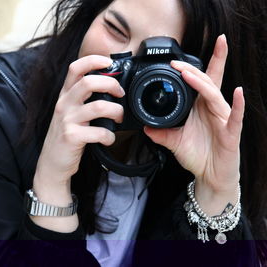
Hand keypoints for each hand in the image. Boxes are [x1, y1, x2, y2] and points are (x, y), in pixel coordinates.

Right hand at [31, 55, 123, 231]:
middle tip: (120, 94)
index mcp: (65, 95)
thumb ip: (84, 99)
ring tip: (119, 118)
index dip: (93, 60)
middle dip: (112, 84)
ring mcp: (68, 120)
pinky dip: (110, 136)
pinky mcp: (72, 137)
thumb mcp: (70, 112)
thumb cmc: (65, 136)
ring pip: (99, 106)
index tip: (109, 62)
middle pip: (90, 82)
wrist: (52, 163)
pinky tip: (109, 139)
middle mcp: (64, 104)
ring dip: (116, 111)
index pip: (76, 68)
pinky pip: (99, 132)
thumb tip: (110, 86)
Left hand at [144, 34, 243, 214]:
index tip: (174, 59)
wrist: (210, 175)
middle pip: (206, 83)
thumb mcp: (174, 141)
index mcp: (201, 107)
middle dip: (192, 70)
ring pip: (215, 96)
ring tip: (189, 74)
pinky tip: (238, 92)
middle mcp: (213, 109)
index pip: (199, 82)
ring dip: (202, 84)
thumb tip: (144, 126)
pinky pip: (236, 117)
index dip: (191, 68)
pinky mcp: (231, 133)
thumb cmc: (198, 155)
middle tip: (177, 62)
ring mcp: (223, 119)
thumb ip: (160, 133)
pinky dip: (238, 105)